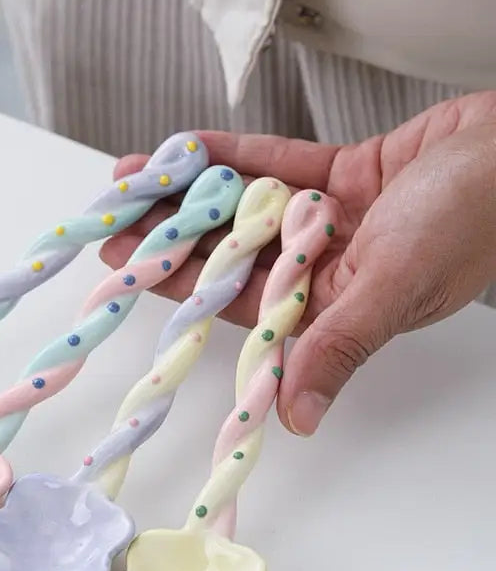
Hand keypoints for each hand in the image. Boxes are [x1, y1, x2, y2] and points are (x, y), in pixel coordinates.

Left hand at [101, 92, 495, 435]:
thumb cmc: (471, 221)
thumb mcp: (392, 288)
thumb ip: (340, 347)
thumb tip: (297, 419)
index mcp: (328, 305)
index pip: (234, 300)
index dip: (177, 285)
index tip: (127, 269)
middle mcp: (320, 267)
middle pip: (227, 254)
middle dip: (169, 237)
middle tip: (112, 223)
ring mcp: (327, 220)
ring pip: (242, 208)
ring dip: (188, 195)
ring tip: (130, 182)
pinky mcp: (340, 175)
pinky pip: (274, 165)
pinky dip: (231, 156)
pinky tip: (185, 151)